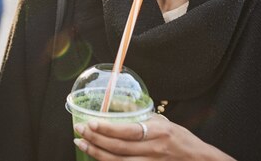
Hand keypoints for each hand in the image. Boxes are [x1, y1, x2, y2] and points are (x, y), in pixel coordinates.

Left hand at [73, 114, 235, 160]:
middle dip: (95, 139)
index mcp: (158, 132)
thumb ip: (141, 115)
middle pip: (119, 148)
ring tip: (82, 144)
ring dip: (97, 153)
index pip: (128, 131)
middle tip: (79, 131)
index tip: (90, 123)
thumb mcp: (163, 122)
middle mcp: (153, 150)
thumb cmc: (181, 139)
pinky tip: (96, 156)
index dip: (107, 129)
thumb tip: (117, 104)